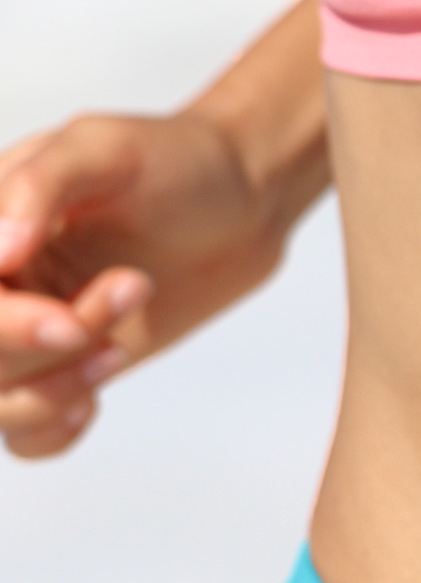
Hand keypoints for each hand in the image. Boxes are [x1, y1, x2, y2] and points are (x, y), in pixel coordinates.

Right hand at [0, 111, 290, 457]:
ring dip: (56, 386)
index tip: (68, 321)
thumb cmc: (171, 163)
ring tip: (125, 334)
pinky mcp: (65, 369)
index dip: (3, 323)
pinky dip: (53, 429)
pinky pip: (26, 434)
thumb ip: (38, 186)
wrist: (237, 205)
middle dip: (38, 347)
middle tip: (131, 288)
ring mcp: (24, 331)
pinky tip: (94, 400)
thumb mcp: (104, 149)